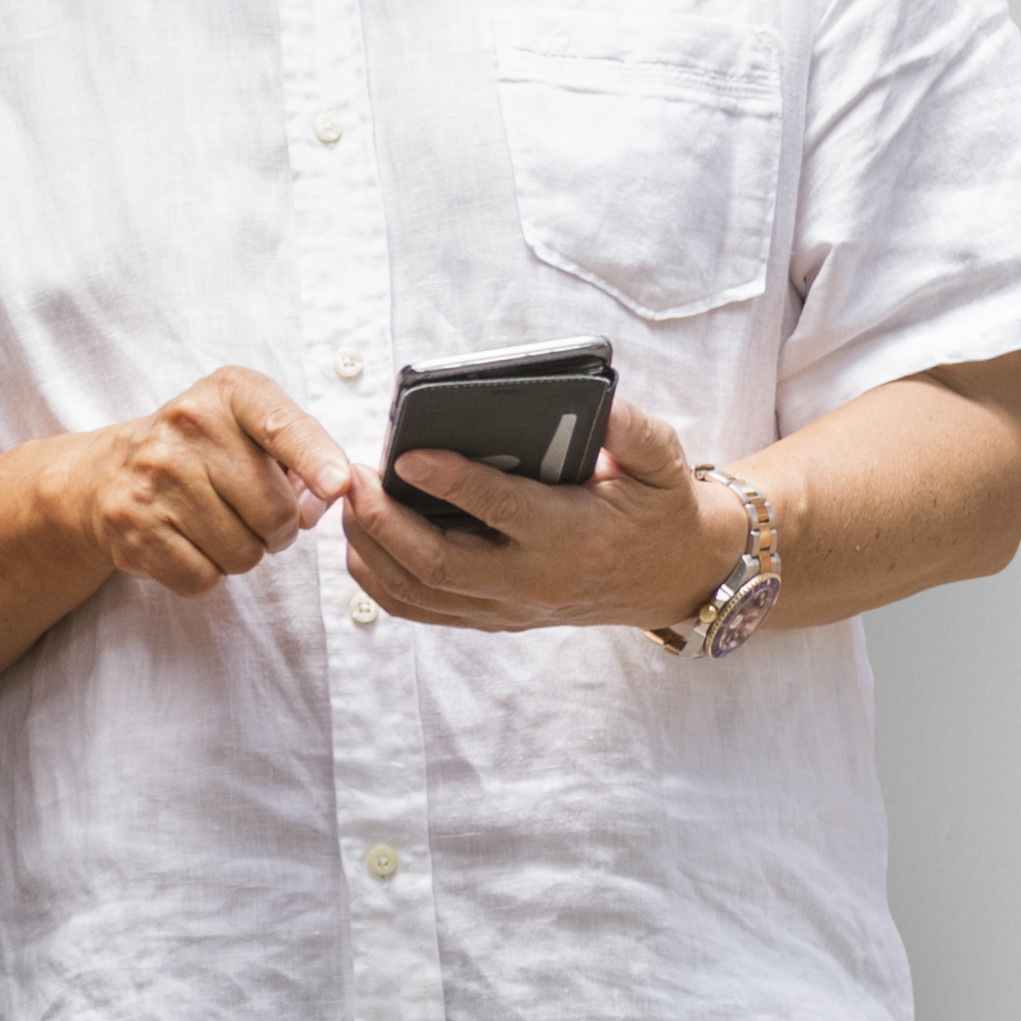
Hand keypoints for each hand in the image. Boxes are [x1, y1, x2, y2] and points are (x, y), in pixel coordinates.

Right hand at [38, 368, 351, 597]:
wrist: (103, 474)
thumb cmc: (200, 454)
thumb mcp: (248, 430)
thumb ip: (300, 458)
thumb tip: (317, 505)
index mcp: (226, 394)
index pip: (280, 423)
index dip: (315, 457)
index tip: (337, 484)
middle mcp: (186, 427)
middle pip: (275, 514)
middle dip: (277, 529)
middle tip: (250, 514)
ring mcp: (154, 477)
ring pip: (244, 554)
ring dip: (241, 552)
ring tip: (213, 524)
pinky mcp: (134, 526)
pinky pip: (205, 578)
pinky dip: (205, 572)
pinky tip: (186, 542)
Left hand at [347, 392, 728, 637]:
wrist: (671, 576)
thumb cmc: (658, 507)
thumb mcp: (662, 462)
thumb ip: (632, 431)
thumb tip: (599, 402)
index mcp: (577, 537)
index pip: (503, 511)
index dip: (451, 482)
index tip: (406, 453)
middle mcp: (538, 581)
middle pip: (440, 563)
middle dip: (384, 520)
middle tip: (355, 476)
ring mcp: (511, 607)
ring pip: (418, 591)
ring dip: (370, 547)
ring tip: (348, 498)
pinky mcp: (495, 618)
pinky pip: (420, 609)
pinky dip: (378, 577)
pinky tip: (360, 536)